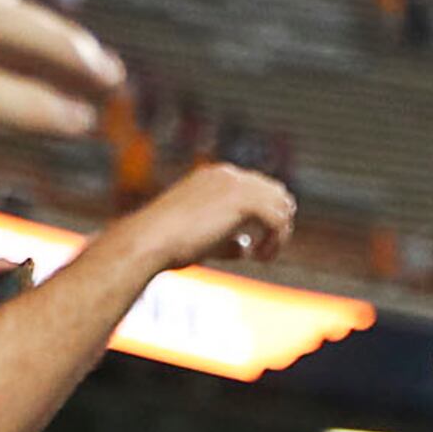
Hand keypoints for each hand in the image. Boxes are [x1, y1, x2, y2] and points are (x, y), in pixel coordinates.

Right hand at [119, 159, 297, 269]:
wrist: (150, 240)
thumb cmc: (167, 244)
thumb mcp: (201, 239)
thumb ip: (226, 239)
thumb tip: (245, 247)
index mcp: (215, 176)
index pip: (258, 188)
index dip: (264, 218)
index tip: (254, 246)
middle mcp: (228, 175)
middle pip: (276, 192)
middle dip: (277, 223)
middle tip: (265, 250)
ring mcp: (236, 185)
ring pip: (282, 205)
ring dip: (278, 235)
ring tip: (261, 256)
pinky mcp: (243, 201)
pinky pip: (278, 220)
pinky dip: (275, 241)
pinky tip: (257, 257)